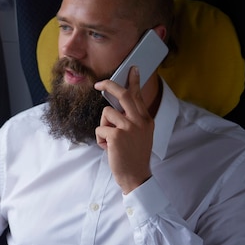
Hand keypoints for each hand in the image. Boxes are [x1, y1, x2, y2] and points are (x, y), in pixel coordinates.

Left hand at [94, 67, 153, 193]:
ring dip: (103, 126)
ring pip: (106, 113)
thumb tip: (116, 107)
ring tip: (111, 141)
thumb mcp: (141, 134)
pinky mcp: (116, 135)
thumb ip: (133, 120)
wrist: (136, 175)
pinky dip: (100, 139)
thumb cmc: (134, 156)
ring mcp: (128, 127)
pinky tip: (108, 149)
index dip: (134, 81)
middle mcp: (139, 121)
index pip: (138, 96)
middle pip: (123, 94)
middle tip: (98, 84)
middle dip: (109, 85)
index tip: (132, 69)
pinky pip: (99, 129)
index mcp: (146, 120)